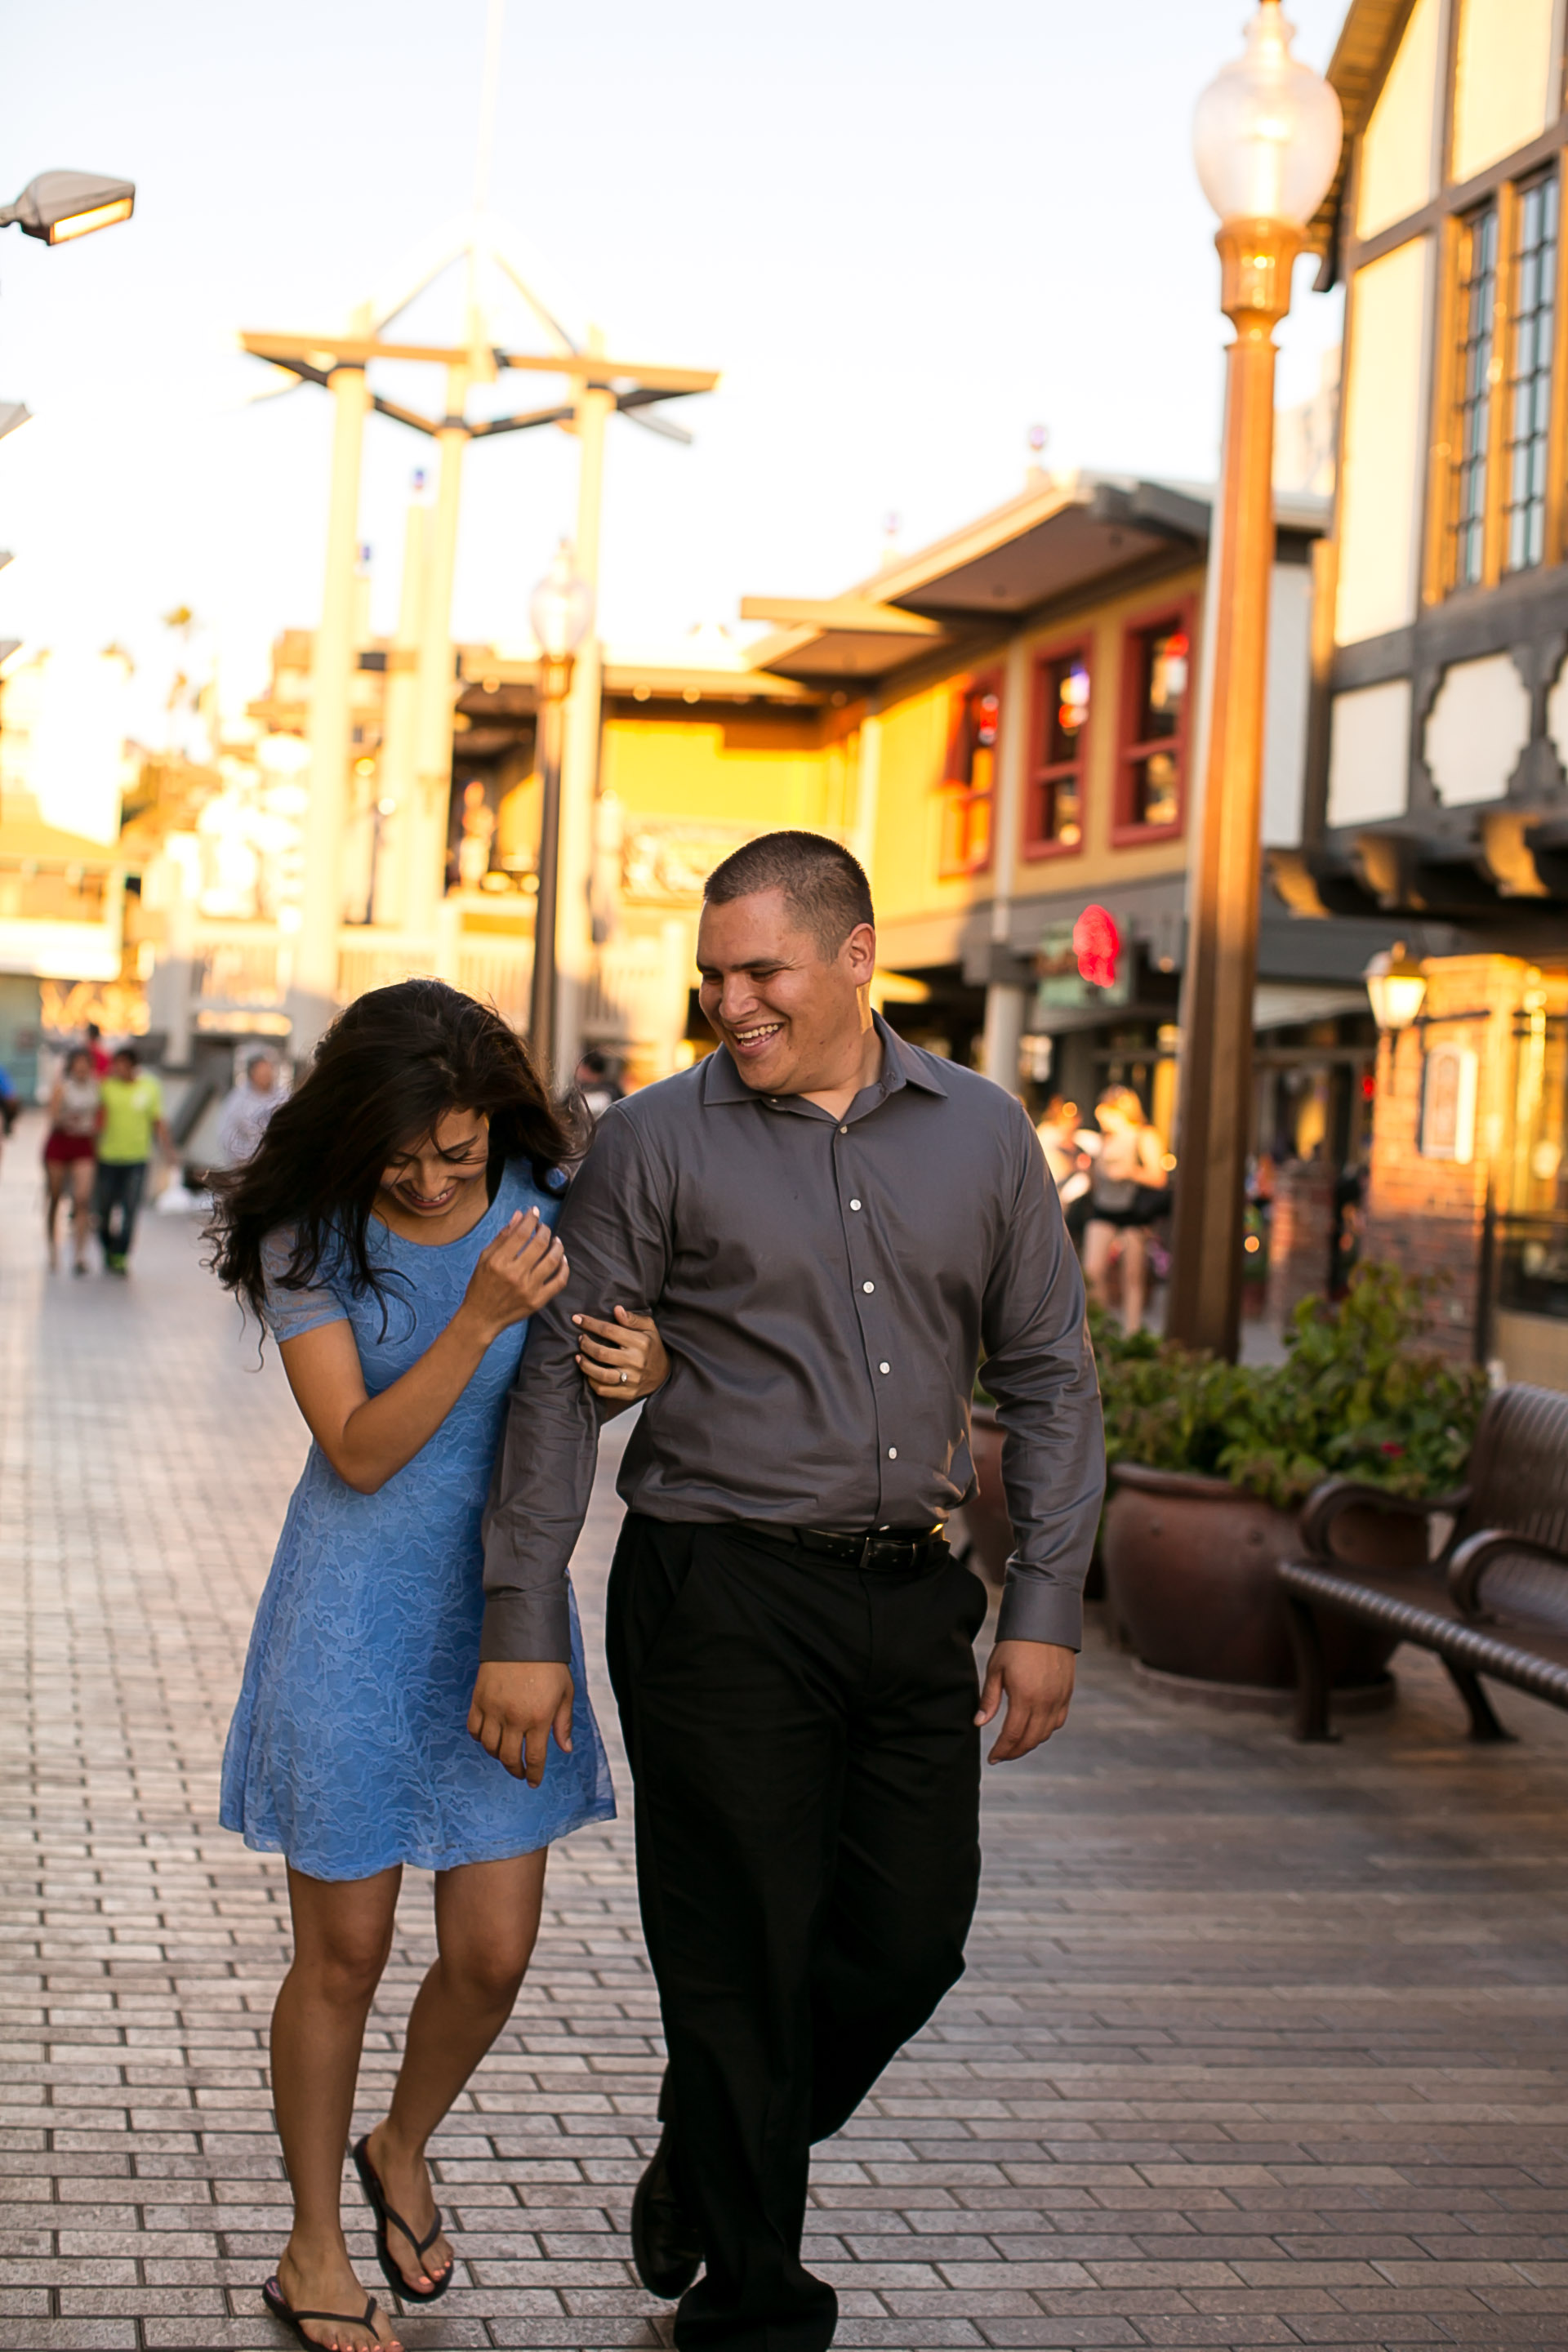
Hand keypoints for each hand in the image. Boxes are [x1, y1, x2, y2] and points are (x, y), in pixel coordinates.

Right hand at [460, 1208, 567, 1341]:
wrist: (482, 1318)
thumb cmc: (481, 1286)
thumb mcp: (485, 1258)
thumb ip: (503, 1236)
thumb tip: (519, 1215)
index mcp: (498, 1262)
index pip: (521, 1233)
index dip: (530, 1219)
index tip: (534, 1212)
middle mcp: (515, 1275)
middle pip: (539, 1244)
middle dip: (544, 1230)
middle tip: (543, 1227)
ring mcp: (528, 1289)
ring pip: (553, 1260)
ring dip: (557, 1246)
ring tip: (556, 1240)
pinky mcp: (538, 1301)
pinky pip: (559, 1281)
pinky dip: (564, 1268)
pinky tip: (562, 1260)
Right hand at [467, 1660, 574, 1784]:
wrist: (523, 1636)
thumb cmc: (548, 1664)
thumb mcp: (565, 1692)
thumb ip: (563, 1722)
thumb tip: (564, 1748)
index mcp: (538, 1718)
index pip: (534, 1758)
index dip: (534, 1774)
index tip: (533, 1782)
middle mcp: (514, 1717)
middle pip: (509, 1757)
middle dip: (515, 1770)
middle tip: (520, 1772)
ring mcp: (493, 1709)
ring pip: (489, 1746)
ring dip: (497, 1755)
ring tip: (506, 1754)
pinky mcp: (479, 1699)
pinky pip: (473, 1728)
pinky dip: (479, 1738)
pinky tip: (488, 1738)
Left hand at [573, 1305, 667, 1401]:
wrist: (665, 1374)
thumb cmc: (652, 1346)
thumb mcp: (649, 1328)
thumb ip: (633, 1319)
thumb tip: (617, 1309)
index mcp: (640, 1342)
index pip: (610, 1330)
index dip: (590, 1324)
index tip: (577, 1319)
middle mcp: (635, 1361)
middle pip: (602, 1353)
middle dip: (586, 1344)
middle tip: (580, 1339)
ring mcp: (632, 1379)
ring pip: (601, 1375)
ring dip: (585, 1365)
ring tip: (578, 1357)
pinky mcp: (628, 1393)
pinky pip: (604, 1390)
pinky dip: (592, 1382)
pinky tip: (588, 1373)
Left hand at [975, 1639, 1074, 1763]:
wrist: (1045, 1623)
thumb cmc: (1015, 1644)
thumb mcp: (995, 1669)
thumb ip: (989, 1699)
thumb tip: (979, 1723)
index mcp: (1024, 1697)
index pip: (1013, 1735)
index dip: (1002, 1750)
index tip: (992, 1757)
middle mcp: (1045, 1702)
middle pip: (1030, 1739)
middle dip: (1015, 1751)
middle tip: (1002, 1755)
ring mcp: (1059, 1698)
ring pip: (1045, 1733)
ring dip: (1030, 1743)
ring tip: (1015, 1744)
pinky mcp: (1067, 1693)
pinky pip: (1058, 1721)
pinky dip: (1046, 1730)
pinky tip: (1034, 1729)